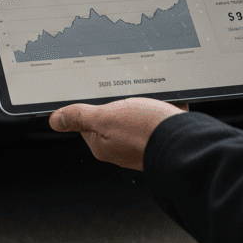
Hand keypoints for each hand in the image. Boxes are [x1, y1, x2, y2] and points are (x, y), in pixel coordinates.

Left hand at [49, 97, 186, 170]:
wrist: (186, 144)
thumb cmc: (145, 133)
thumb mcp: (105, 117)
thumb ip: (81, 117)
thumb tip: (56, 120)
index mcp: (101, 145)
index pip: (88, 120)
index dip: (94, 104)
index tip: (101, 94)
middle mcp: (120, 149)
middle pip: (114, 118)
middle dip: (123, 103)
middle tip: (130, 95)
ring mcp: (142, 145)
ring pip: (138, 117)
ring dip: (144, 105)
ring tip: (149, 100)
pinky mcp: (162, 140)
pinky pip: (158, 120)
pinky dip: (162, 111)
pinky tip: (165, 106)